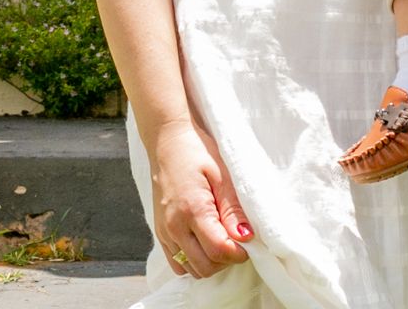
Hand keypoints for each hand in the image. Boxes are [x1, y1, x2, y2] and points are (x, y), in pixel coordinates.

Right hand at [147, 119, 251, 277]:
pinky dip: (193, 260)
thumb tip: (245, 237)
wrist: (167, 139)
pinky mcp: (160, 232)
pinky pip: (177, 262)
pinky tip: (204, 243)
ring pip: (191, 269)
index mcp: (192, 210)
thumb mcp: (222, 175)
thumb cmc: (197, 151)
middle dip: (225, 260)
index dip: (238, 253)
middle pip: (205, 267)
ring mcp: (164, 231)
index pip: (218, 251)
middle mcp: (174, 226)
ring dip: (210, 262)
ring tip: (221, 239)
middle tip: (237, 241)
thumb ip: (233, 209)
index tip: (248, 242)